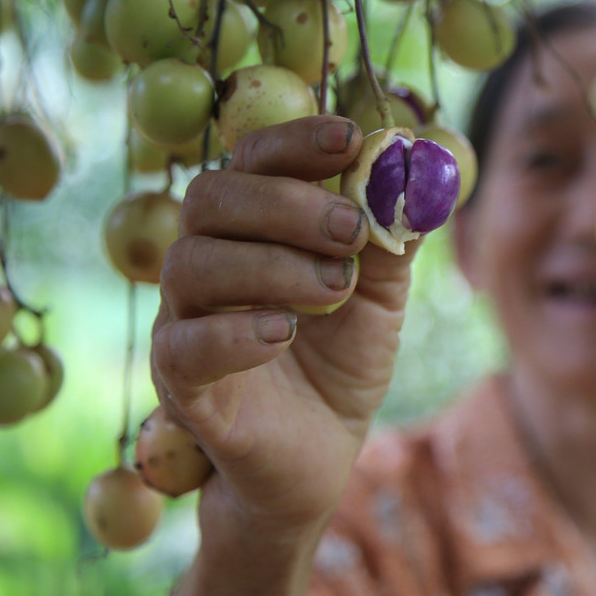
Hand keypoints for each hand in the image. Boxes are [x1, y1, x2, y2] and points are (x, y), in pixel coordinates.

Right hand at [151, 116, 416, 541]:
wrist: (320, 457)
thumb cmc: (340, 363)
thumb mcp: (381, 294)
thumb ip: (390, 235)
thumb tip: (415, 165)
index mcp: (250, 229)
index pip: (252, 159)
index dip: (295, 139)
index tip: (351, 137)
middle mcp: (205, 263)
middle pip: (211, 198)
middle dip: (287, 203)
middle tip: (351, 229)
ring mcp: (184, 323)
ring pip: (192, 265)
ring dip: (271, 265)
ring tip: (335, 288)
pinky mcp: (181, 387)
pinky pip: (181, 347)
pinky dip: (233, 333)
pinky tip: (283, 332)